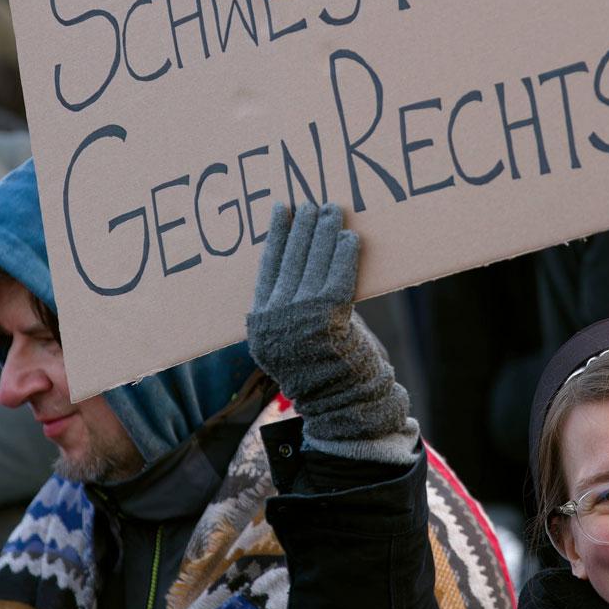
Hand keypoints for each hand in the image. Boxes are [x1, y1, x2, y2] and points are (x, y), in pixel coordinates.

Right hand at [246, 203, 416, 462]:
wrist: (341, 405)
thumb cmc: (324, 369)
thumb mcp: (295, 338)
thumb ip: (294, 304)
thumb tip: (309, 255)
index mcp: (259, 323)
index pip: (266, 267)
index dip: (276, 235)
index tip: (282, 209)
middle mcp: (274, 320)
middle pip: (290, 260)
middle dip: (303, 227)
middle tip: (312, 204)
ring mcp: (299, 320)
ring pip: (313, 264)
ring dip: (324, 233)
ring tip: (333, 211)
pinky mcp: (328, 321)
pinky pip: (337, 278)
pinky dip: (344, 255)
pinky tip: (349, 238)